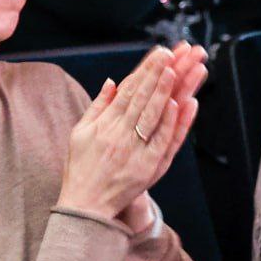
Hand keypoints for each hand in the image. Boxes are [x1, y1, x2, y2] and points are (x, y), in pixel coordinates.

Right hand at [57, 46, 205, 219]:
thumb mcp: (80, 133)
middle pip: (142, 98)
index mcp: (103, 125)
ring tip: (177, 70)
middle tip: (172, 54)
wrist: (86, 206)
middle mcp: (119, 135)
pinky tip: (180, 105)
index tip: (159, 53)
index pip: (128, 90)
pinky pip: (163, 141)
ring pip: (153, 116)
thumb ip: (98, 106)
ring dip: (165, 91)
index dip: (145, 71)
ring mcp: (135, 151)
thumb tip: (112, 81)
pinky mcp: (148, 168)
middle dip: (157, 74)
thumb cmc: (81, 168)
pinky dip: (171, 122)